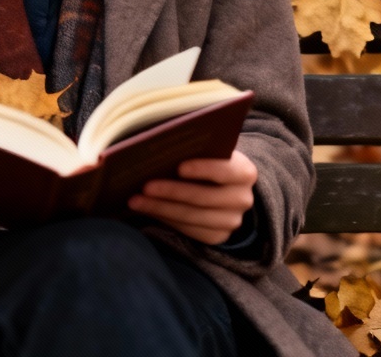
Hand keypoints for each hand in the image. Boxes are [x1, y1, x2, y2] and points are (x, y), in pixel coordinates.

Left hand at [126, 149, 257, 244]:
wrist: (225, 186)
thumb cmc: (209, 159)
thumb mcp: (211, 150)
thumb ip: (196, 147)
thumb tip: (161, 143)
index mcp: (244, 172)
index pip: (225, 170)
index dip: (203, 169)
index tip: (178, 167)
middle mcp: (242, 199)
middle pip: (203, 198)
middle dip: (171, 192)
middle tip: (144, 186)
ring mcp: (231, 221)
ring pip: (192, 217)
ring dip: (160, 208)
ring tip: (136, 200)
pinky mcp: (218, 237)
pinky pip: (188, 230)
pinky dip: (165, 219)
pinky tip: (146, 209)